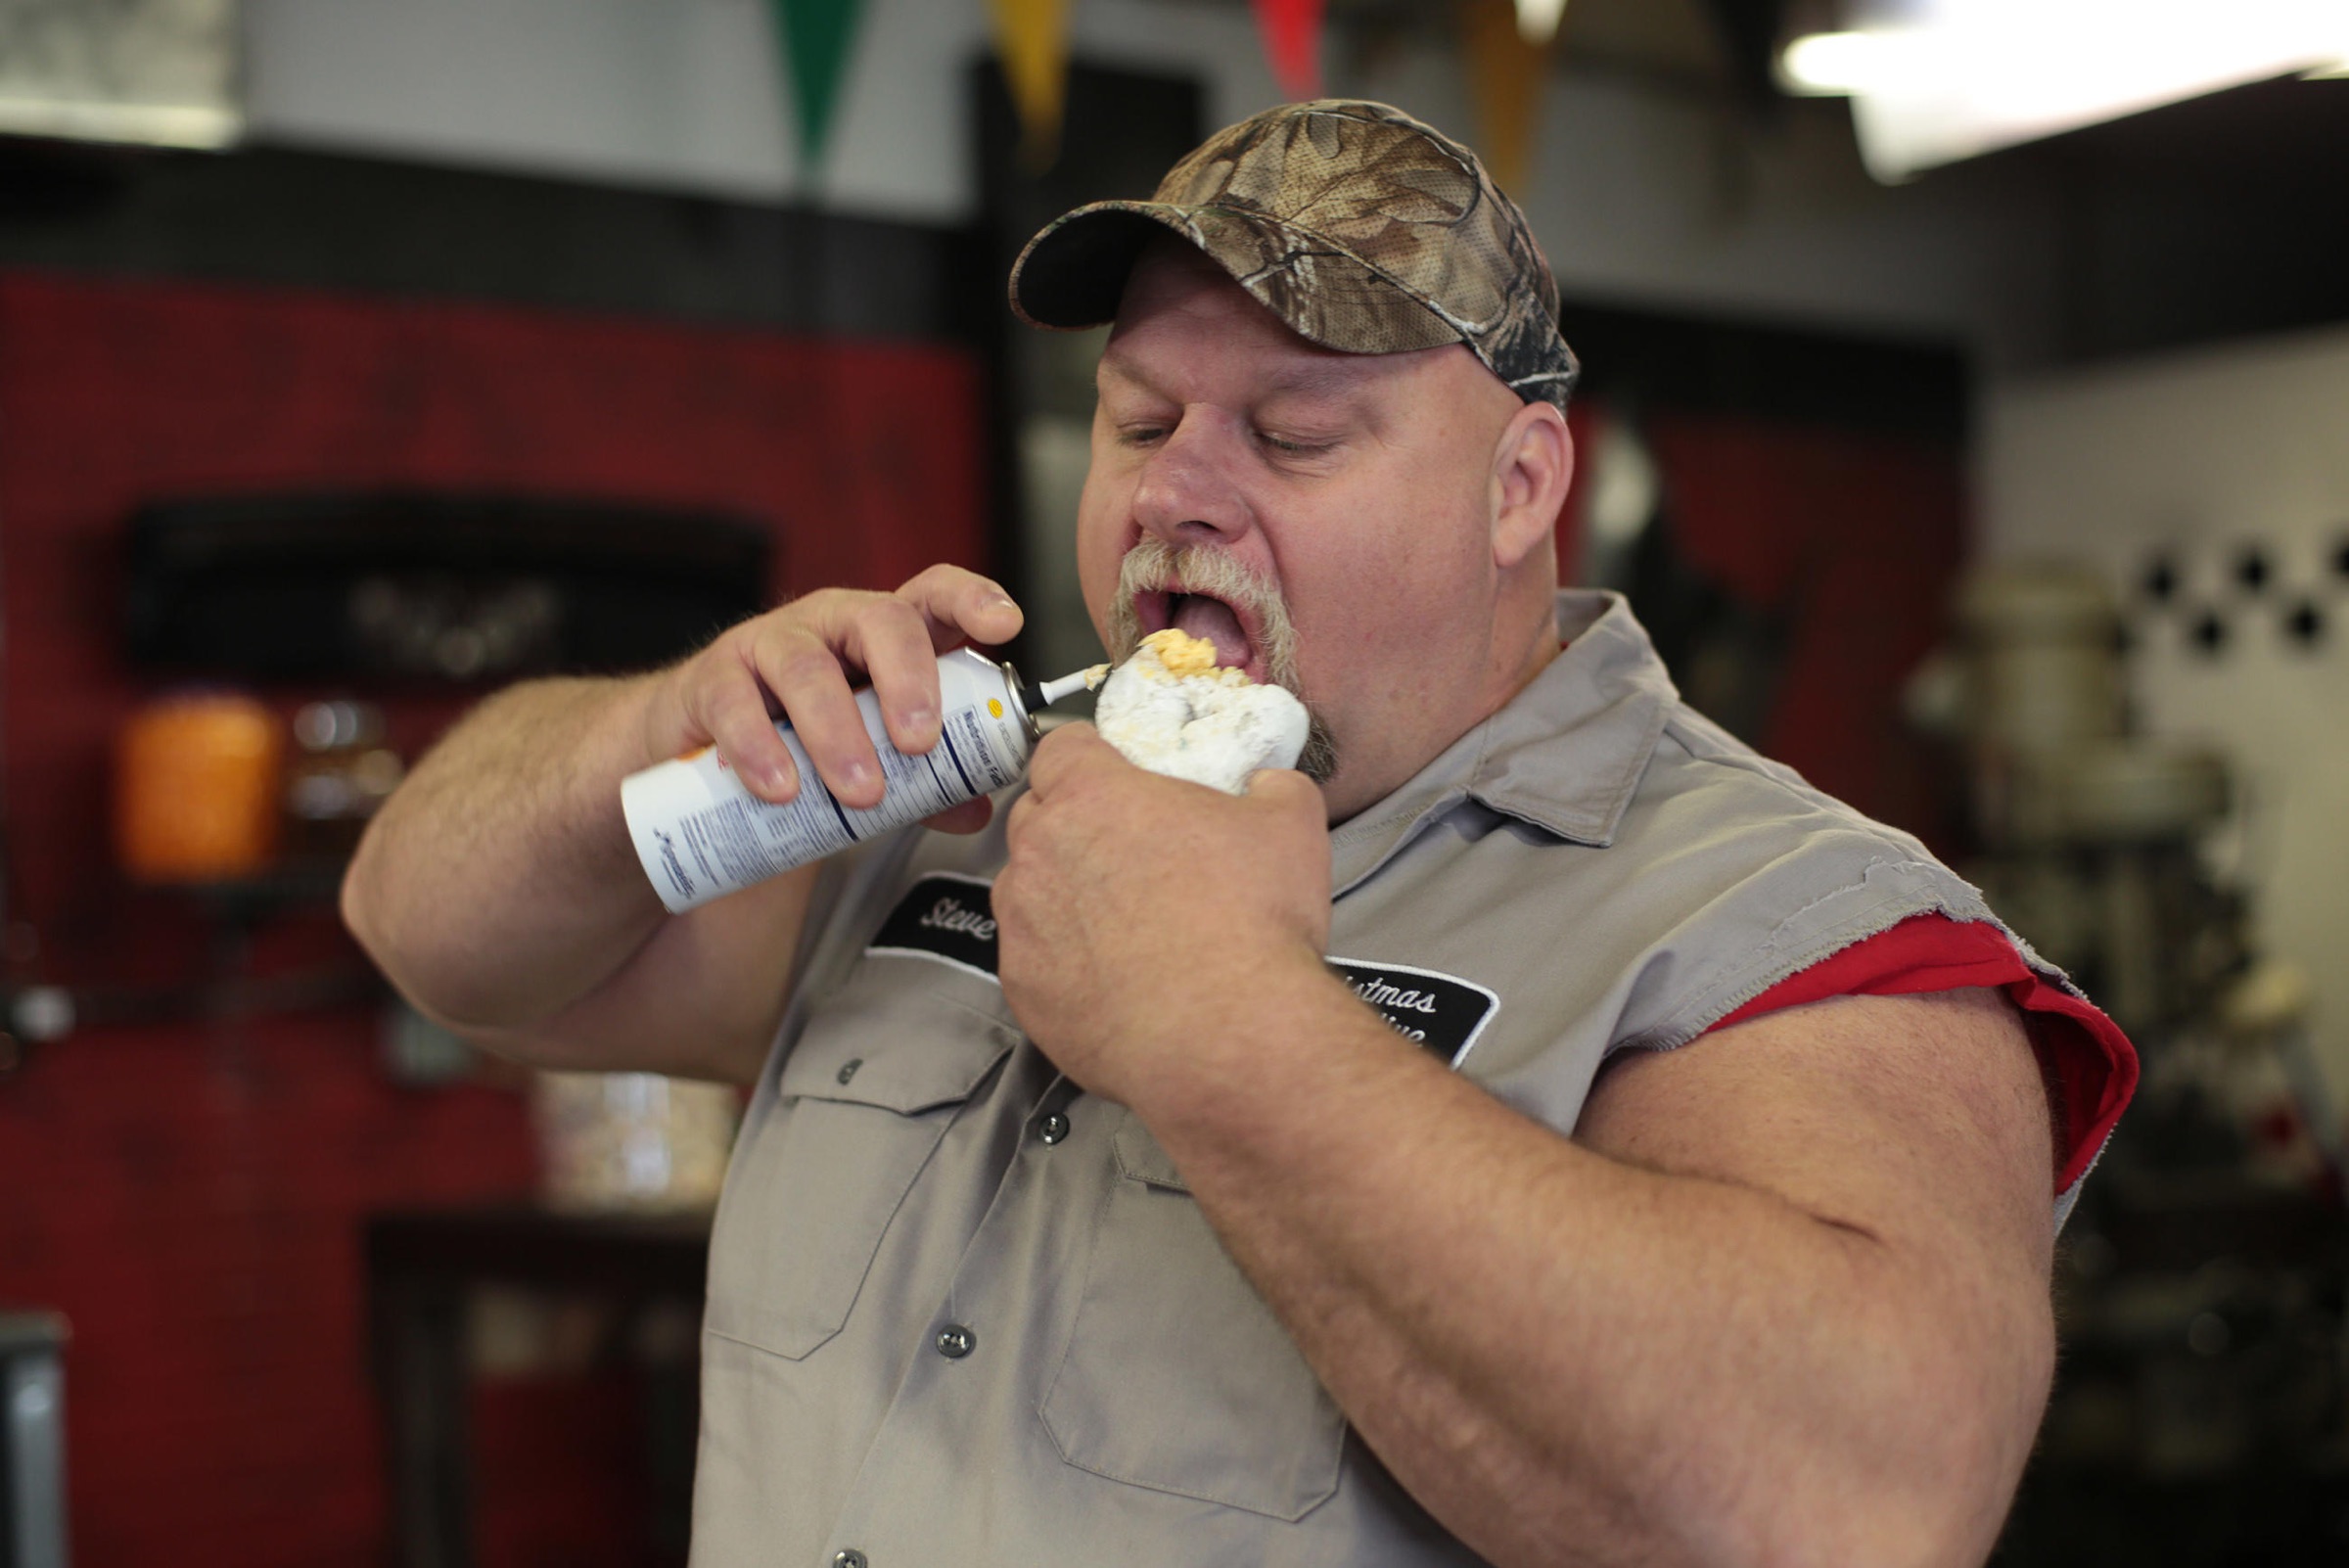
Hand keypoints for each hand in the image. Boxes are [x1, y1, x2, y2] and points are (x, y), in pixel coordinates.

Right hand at [642, 565, 1020, 825]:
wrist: (706, 753)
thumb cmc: (807, 740)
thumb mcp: (875, 754)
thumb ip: (927, 781)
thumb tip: (975, 808)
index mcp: (884, 634)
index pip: (934, 594)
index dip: (972, 599)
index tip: (1006, 625)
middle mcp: (832, 623)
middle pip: (879, 622)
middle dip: (907, 681)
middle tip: (920, 744)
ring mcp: (770, 644)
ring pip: (806, 668)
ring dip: (837, 733)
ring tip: (860, 791)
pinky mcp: (714, 680)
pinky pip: (734, 704)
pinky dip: (759, 750)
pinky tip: (781, 789)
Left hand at [993, 723, 1332, 1105]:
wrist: (1230, 1034)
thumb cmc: (1253, 926)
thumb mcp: (1291, 827)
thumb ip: (1273, 788)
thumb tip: (1269, 785)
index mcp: (1093, 796)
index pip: (1061, 748)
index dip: (1088, 757)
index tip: (1111, 773)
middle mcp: (1042, 853)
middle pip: (1036, 816)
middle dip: (1071, 824)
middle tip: (1127, 851)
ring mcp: (1025, 924)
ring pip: (1025, 890)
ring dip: (1061, 895)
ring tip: (1122, 923)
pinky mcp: (1024, 990)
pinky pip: (1032, 960)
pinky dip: (1062, 963)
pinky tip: (1112, 977)